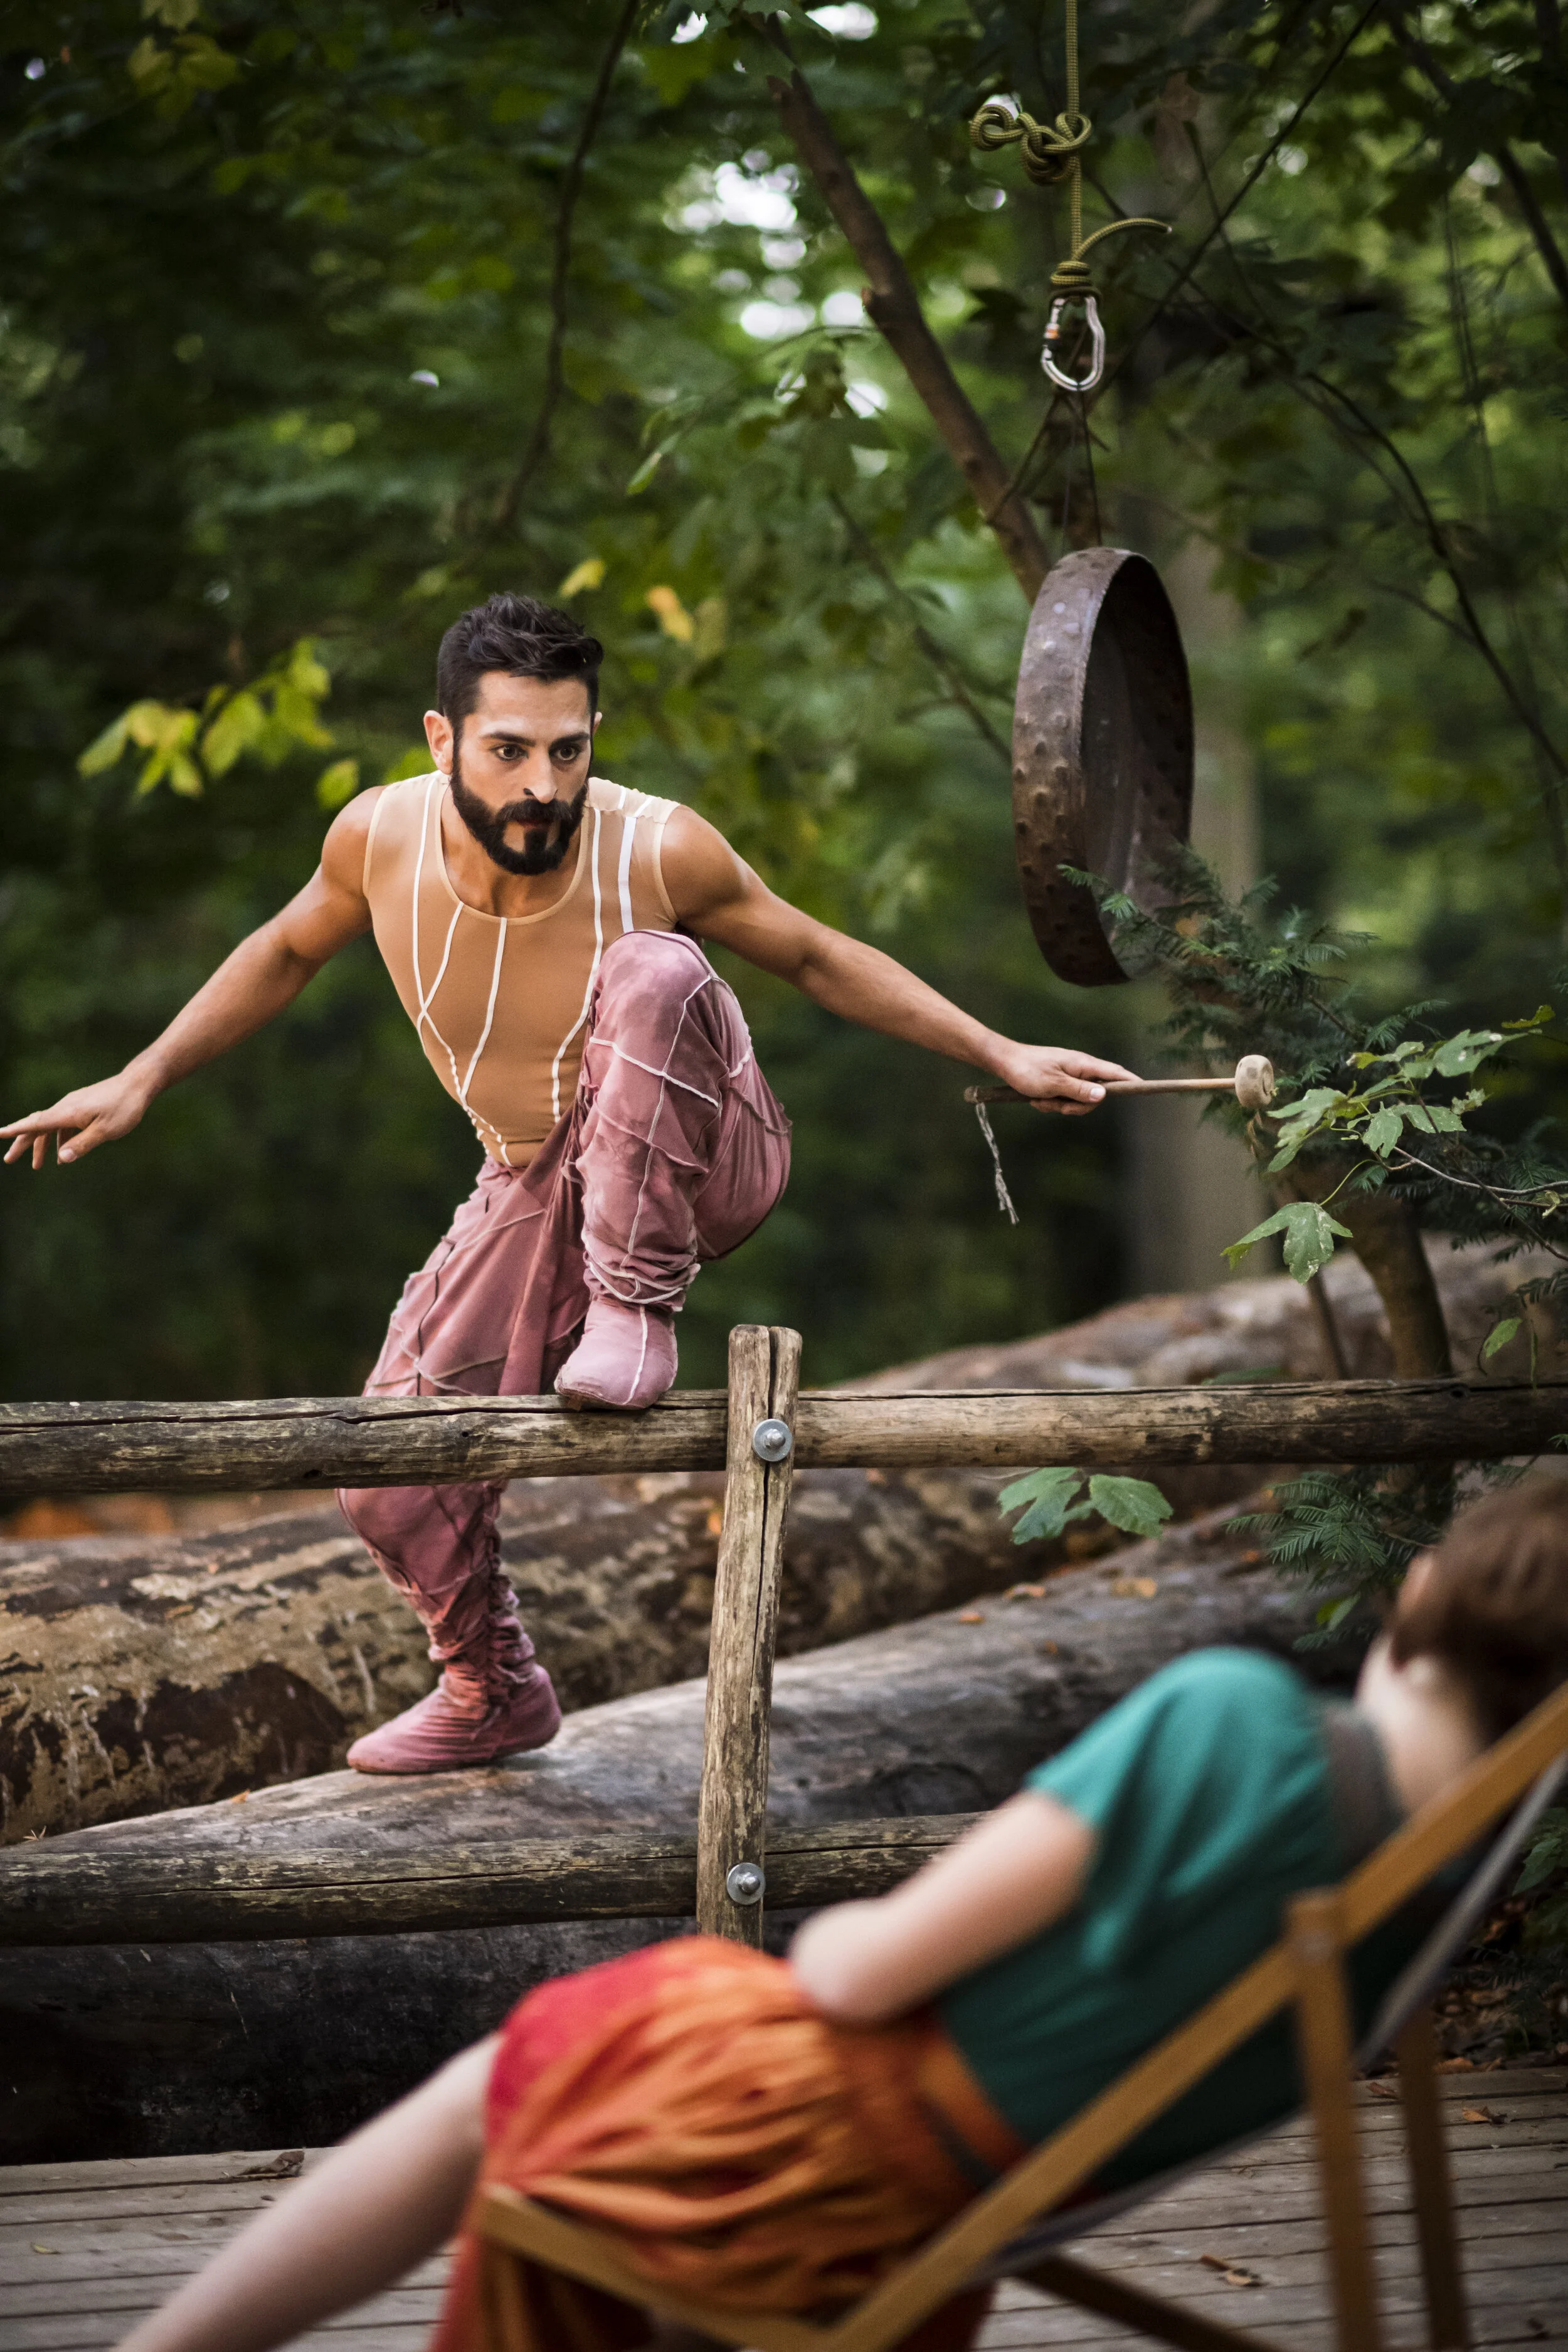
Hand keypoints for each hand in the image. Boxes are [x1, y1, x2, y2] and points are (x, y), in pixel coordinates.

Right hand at [2, 1072, 153, 1168]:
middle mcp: (66, 1107)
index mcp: (68, 1113)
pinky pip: (63, 1124)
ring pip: (50, 1125)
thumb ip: (83, 1144)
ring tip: (37, 1165)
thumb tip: (61, 1158)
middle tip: (9, 1160)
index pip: (36, 1123)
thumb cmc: (125, 1107)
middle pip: (37, 1125)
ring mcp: (74, 1105)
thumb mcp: (106, 1130)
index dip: (16, 1131)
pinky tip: (63, 1153)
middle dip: (22, 1143)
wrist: (138, 1084)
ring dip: (42, 1144)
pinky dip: (59, 1138)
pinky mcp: (82, 1106)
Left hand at [990, 1045, 1138, 1115]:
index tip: (1145, 1088)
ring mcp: (1069, 1075)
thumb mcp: (1053, 1084)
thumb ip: (1079, 1090)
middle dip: (1076, 1106)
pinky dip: (1051, 1103)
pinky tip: (1036, 1099)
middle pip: (1095, 1095)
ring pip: (1077, 1100)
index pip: (1115, 1073)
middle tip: (1056, 1105)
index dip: (1130, 1082)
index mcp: (1083, 1064)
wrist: (1004, 1062)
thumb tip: (1103, 1095)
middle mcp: (1080, 1069)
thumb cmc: (1027, 1069)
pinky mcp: (1059, 1082)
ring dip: (1059, 1106)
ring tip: (1040, 1100)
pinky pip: (1064, 1099)